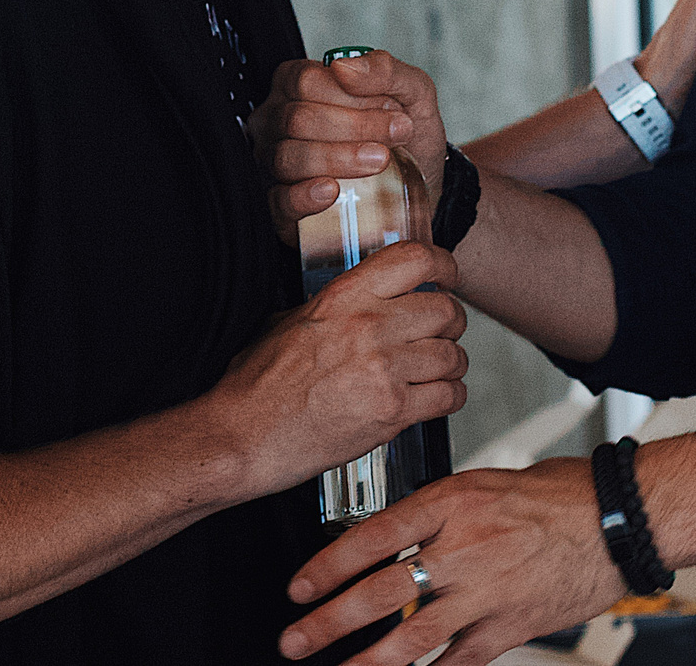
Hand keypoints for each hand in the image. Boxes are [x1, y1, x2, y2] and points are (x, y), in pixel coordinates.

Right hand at [202, 240, 467, 498]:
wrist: (242, 436)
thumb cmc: (257, 384)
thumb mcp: (289, 321)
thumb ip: (335, 306)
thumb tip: (366, 299)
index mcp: (343, 297)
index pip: (415, 260)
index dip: (443, 265)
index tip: (447, 276)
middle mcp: (369, 326)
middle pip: (447, 310)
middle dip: (451, 322)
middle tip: (442, 332)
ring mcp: (383, 370)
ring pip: (452, 355)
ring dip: (451, 364)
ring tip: (438, 370)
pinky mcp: (392, 413)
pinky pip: (448, 396)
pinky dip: (450, 397)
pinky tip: (436, 398)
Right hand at [253, 51, 449, 233]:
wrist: (420, 188)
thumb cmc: (405, 138)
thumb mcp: (411, 94)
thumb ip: (385, 70)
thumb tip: (345, 67)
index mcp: (300, 86)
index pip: (305, 81)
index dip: (351, 97)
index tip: (393, 111)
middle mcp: (279, 122)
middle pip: (296, 119)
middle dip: (353, 128)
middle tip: (394, 137)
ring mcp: (276, 165)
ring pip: (288, 158)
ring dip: (338, 159)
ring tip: (380, 161)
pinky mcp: (282, 206)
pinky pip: (279, 201)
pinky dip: (304, 196)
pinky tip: (333, 191)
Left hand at [278, 457, 624, 665]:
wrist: (619, 518)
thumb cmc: (558, 495)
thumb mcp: (485, 482)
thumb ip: (437, 510)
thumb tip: (391, 536)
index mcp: (452, 503)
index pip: (372, 536)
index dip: (327, 566)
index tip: (299, 587)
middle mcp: (464, 549)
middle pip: (381, 591)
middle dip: (329, 621)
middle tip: (296, 638)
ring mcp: (487, 593)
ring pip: (412, 636)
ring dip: (366, 660)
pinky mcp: (510, 627)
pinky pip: (457, 661)